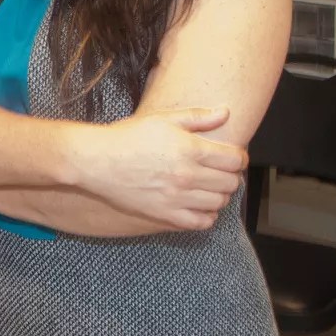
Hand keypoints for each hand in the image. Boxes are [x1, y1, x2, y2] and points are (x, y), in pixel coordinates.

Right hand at [78, 107, 246, 231]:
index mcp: (190, 149)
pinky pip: (201, 222)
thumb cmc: (128, 137)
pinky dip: (206, 215)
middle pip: (231, 182)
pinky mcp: (165, 214)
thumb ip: (198, 117)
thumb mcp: (163, 119)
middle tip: (219, 171)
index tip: (231, 157)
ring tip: (208, 187)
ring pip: (219, 202)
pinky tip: (198, 205)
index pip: (234, 160)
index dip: (238, 158)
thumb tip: (225, 113)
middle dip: (230, 176)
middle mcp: (187, 175)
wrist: (96, 161)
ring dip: (219, 195)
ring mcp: (177, 197)